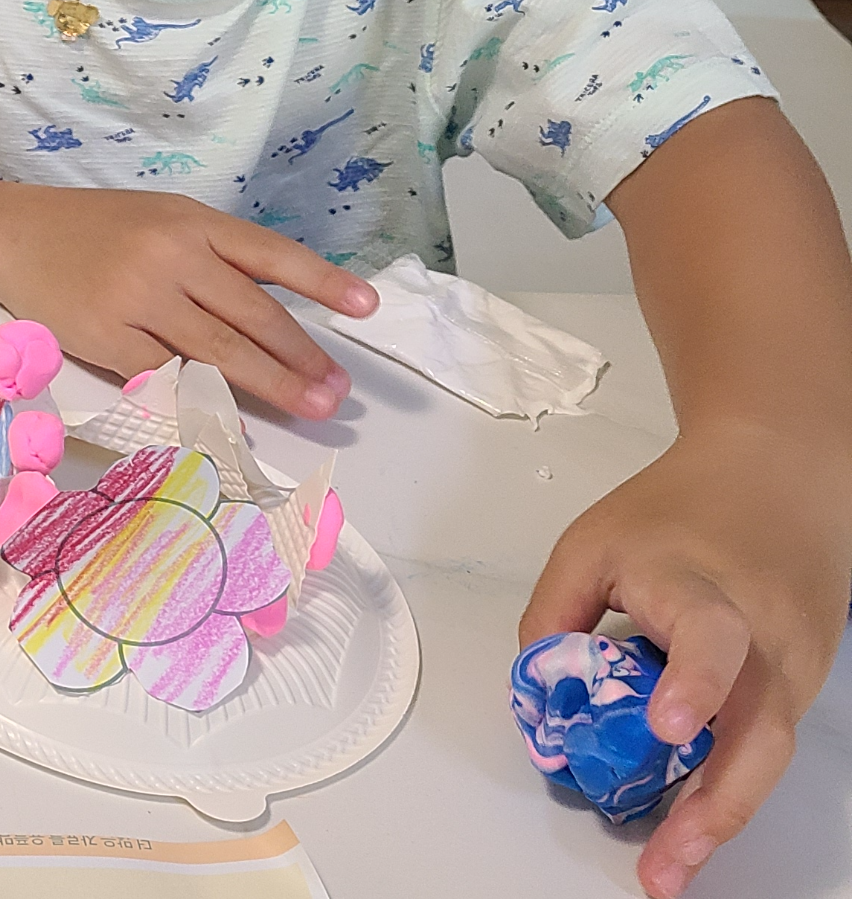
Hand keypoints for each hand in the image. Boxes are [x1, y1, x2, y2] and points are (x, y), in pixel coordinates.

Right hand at [0, 183, 377, 416]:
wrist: (13, 234)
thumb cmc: (95, 230)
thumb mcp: (162, 220)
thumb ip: (214, 256)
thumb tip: (278, 307)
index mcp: (192, 222)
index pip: (270, 254)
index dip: (322, 282)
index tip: (366, 306)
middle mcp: (171, 256)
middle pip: (252, 314)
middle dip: (302, 356)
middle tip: (339, 391)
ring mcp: (138, 298)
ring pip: (218, 352)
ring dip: (272, 385)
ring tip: (313, 407)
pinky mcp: (107, 337)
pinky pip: (169, 378)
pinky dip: (206, 404)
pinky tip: (235, 423)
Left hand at [521, 426, 851, 897]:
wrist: (779, 476)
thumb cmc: (681, 507)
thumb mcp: (591, 542)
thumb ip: (552, 614)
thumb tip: (535, 691)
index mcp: (703, 587)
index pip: (710, 638)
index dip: (693, 686)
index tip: (667, 728)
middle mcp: (764, 635)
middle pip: (759, 731)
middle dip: (714, 806)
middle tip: (666, 862)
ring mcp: (795, 665)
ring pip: (768, 753)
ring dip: (723, 814)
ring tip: (673, 864)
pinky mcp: (802, 684)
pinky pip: (765, 743)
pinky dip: (732, 783)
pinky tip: (696, 820)